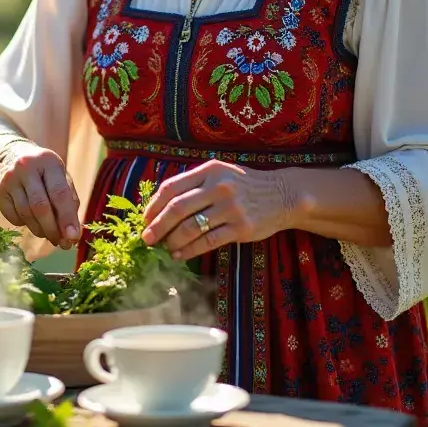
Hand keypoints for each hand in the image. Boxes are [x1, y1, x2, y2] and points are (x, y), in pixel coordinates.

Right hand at [0, 140, 80, 249]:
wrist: (9, 157)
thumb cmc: (43, 172)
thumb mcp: (60, 177)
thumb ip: (69, 202)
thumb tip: (72, 234)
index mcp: (48, 160)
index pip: (59, 193)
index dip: (67, 218)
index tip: (73, 237)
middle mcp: (26, 167)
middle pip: (40, 207)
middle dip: (52, 229)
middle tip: (62, 243)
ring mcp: (9, 179)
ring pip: (26, 214)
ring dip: (40, 230)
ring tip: (49, 234)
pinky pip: (13, 217)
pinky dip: (25, 224)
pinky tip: (31, 220)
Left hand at [140, 160, 294, 260]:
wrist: (282, 195)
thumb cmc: (243, 185)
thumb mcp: (219, 174)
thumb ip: (193, 184)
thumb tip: (159, 206)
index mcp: (209, 171)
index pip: (171, 187)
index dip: (154, 206)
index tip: (145, 219)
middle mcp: (218, 187)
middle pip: (177, 208)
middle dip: (158, 226)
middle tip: (146, 238)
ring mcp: (231, 208)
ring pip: (191, 227)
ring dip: (173, 240)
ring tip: (165, 248)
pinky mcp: (241, 228)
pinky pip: (208, 242)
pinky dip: (189, 250)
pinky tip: (180, 255)